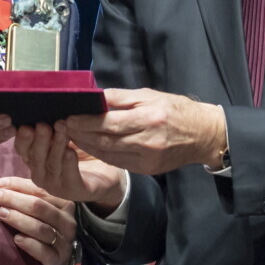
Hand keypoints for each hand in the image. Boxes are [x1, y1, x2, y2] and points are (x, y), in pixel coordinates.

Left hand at [0, 177, 78, 264]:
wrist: (55, 261)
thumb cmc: (42, 230)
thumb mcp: (39, 212)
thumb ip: (26, 198)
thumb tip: (2, 185)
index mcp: (64, 205)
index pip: (41, 191)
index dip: (20, 186)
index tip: (0, 184)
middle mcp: (67, 222)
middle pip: (40, 207)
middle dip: (16, 200)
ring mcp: (64, 242)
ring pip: (41, 228)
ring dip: (19, 219)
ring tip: (2, 213)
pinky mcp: (57, 260)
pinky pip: (44, 251)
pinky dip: (29, 244)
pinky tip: (16, 238)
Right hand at [13, 122, 126, 210]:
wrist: (105, 173)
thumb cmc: (81, 151)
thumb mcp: (65, 136)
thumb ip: (54, 126)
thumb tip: (47, 103)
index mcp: (34, 159)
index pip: (22, 149)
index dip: (22, 138)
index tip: (25, 125)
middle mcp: (41, 173)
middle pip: (35, 157)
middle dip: (39, 140)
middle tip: (43, 125)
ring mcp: (56, 185)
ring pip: (52, 165)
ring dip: (56, 147)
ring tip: (61, 130)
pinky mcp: (74, 191)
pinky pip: (70, 178)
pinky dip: (69, 164)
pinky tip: (71, 152)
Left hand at [66, 88, 226, 175]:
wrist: (203, 135)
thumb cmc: (175, 109)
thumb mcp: (149, 95)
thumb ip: (120, 98)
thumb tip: (93, 98)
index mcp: (149, 119)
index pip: (108, 123)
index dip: (85, 122)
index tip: (67, 117)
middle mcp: (148, 141)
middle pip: (105, 140)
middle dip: (80, 134)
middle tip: (61, 127)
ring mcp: (147, 158)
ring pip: (108, 153)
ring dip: (86, 145)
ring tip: (70, 136)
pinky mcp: (147, 169)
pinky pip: (118, 161)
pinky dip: (101, 153)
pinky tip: (89, 146)